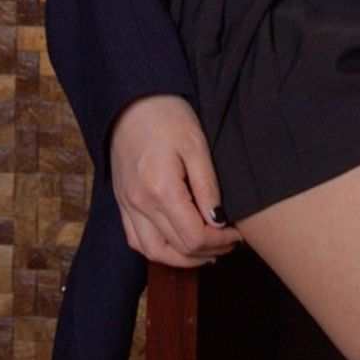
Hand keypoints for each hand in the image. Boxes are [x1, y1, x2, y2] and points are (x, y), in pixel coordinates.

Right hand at [108, 94, 244, 267]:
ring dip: (183, 258)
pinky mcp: (121, 202)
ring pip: (153, 252)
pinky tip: (177, 243)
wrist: (131, 101)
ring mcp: (127, 205)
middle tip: (230, 242)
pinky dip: (158, 249)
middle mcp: (140, 204)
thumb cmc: (167, 116)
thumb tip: (218, 222)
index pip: (193, 237)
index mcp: (161, 190)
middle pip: (176, 249)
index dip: (220, 242)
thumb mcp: (196, 146)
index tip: (237, 233)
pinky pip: (136, 240)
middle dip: (208, 251)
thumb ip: (208, 187)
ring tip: (207, 250)